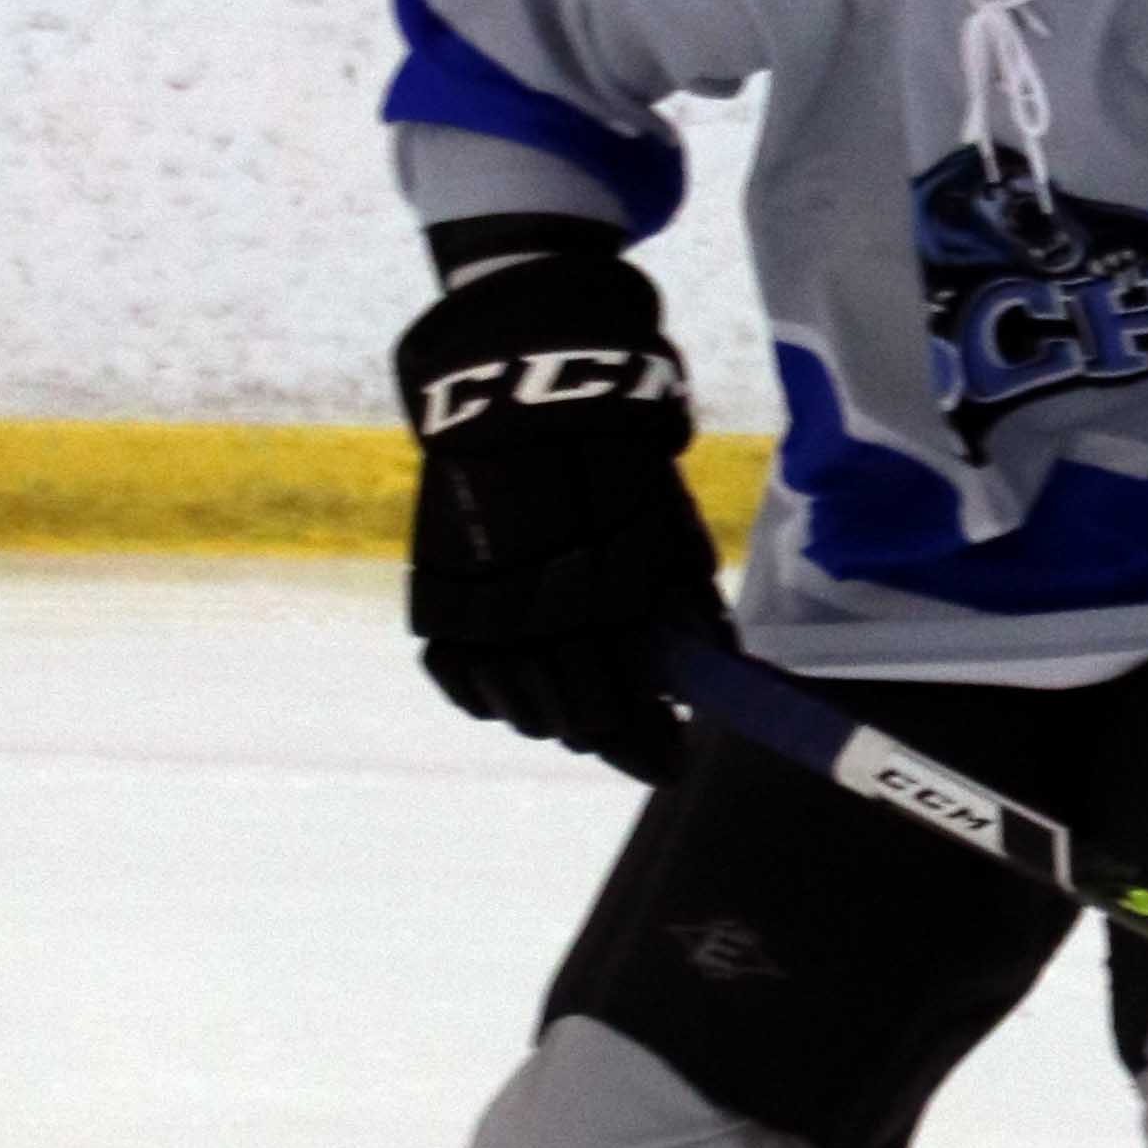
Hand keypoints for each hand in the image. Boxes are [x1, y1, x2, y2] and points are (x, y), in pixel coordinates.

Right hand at [396, 244, 730, 781]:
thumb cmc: (614, 455)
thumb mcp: (669, 526)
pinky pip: (458, 678)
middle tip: (633, 722)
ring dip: (552, 712)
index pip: (622, 714)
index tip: (674, 759)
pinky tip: (518, 680)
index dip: (652, 748)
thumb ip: (689, 607)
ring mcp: (477, 612)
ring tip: (578, 694)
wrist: (522, 388)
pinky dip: (490, 691)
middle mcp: (533, 619)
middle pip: (570, 721)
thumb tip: (713, 671)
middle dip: (610, 730)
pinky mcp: (434, 596)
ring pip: (515, 708)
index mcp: (602, 605)